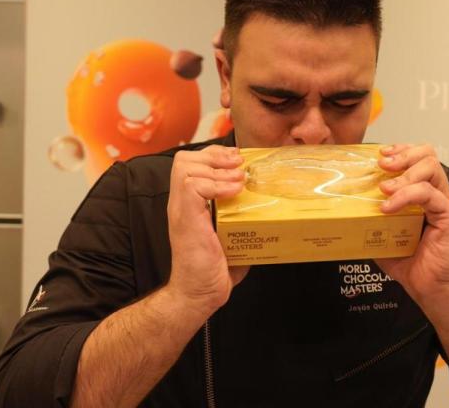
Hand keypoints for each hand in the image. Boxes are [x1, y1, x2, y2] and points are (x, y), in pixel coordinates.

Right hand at [165, 145, 248, 314]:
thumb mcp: (231, 239)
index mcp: (189, 205)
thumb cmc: (212, 271)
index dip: (213, 155)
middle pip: (184, 159)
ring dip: (218, 169)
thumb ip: (242, 222)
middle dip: (214, 155)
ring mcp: (180, 210)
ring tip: (239, 180)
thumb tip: (268, 215)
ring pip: (187, 167)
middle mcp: (180, 204)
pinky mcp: (185, 218)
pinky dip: (217, 185)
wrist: (197, 294)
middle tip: (238, 163)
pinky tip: (234, 192)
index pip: (190, 163)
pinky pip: (193, 186)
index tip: (237, 161)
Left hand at [374, 144, 448, 305]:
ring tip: (384, 188)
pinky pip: (430, 194)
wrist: (430, 288)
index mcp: (422, 193)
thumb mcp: (381, 236)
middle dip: (402, 154)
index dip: (400, 150)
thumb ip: (369, 220)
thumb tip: (342, 212)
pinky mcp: (448, 215)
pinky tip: (388, 208)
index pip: (417, 157)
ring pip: (431, 168)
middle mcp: (435, 193)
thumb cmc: (410, 262)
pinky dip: (406, 196)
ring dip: (403, 175)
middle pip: (427, 154)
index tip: (379, 155)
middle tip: (382, 165)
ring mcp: (443, 203)